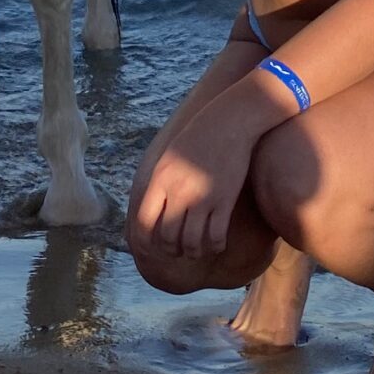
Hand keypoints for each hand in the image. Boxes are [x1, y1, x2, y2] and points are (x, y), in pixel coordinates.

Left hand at [132, 99, 260, 260]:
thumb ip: (159, 182)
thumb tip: (151, 207)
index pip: (144, 222)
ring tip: (196, 252)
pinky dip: (215, 245)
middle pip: (168, 236)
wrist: (229, 121)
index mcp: (160, 180)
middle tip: (177, 251)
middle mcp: (178, 191)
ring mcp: (202, 197)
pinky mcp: (225, 200)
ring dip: (193, 252)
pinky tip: (217, 244)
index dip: (146, 242)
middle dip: (171, 250)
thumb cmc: (198, 137)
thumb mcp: (169, 156)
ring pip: (192, 242)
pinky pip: (216, 235)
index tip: (151, 249)